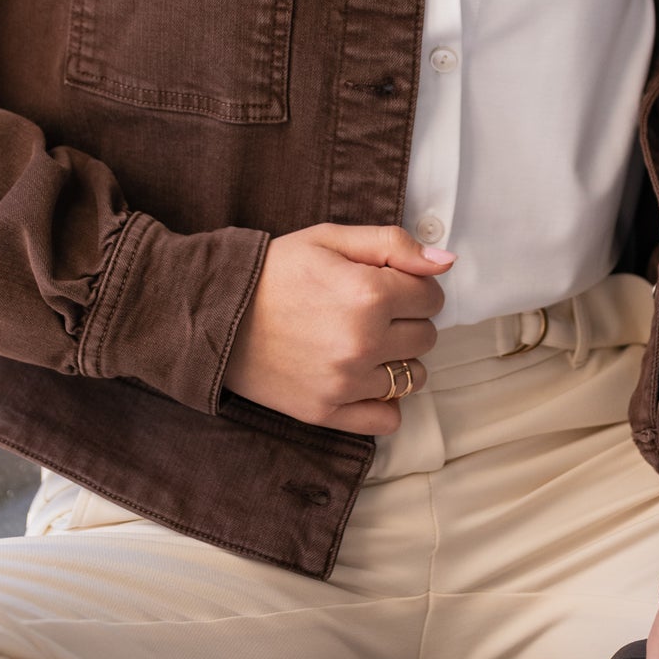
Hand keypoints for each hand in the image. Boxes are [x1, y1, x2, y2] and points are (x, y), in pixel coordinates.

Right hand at [221, 223, 453, 435]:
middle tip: (371, 311)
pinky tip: (361, 378)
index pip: (431, 297)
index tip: (389, 285)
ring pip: (412, 378)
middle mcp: (362, 343)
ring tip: (364, 344)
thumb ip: (393, 245)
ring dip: (398, 361)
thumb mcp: (330, 239)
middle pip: (426, 337)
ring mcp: (345, 384)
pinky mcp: (326, 413)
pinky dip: (382, 402)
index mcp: (368, 294)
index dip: (414, 287)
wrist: (213, 313)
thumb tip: (445, 263)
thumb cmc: (273, 271)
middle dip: (407, 321)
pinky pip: (387, 420)